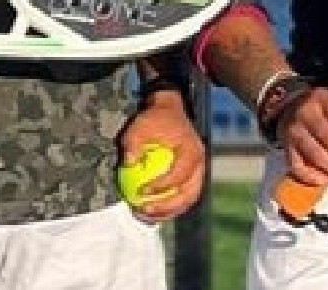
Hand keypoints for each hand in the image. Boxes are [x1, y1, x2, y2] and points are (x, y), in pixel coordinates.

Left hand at [118, 90, 204, 222]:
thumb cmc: (154, 119)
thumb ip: (133, 143)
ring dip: (168, 211)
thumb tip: (128, 163)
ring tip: (145, 215)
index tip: (141, 191)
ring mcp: (198, 171)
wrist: (169, 111)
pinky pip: (183, 196)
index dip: (162, 186)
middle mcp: (200, 163)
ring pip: (188, 199)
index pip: (180, 173)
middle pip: (189, 193)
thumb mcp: (140, 126)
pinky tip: (149, 212)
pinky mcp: (191, 176)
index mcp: (192, 150)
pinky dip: (169, 207)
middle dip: (167, 206)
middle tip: (144, 209)